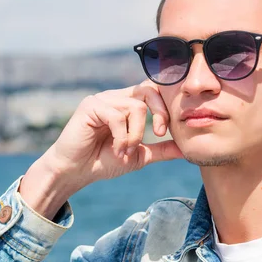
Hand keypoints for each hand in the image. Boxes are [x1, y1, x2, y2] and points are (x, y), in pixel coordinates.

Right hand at [21, 81, 182, 216]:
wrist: (76, 172)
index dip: (164, 107)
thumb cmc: (104, 161)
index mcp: (127, 103)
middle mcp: (116, 97)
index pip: (153, 91)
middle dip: (159, 112)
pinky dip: (122, 136)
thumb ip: (161, 149)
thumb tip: (185, 148)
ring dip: (135, 135)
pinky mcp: (90, 105)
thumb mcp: (139, 155)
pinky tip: (116, 149)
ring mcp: (102, 99)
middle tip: (158, 133)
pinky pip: (117, 116)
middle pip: (148, 90)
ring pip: (135, 107)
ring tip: (125, 151)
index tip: (163, 132)